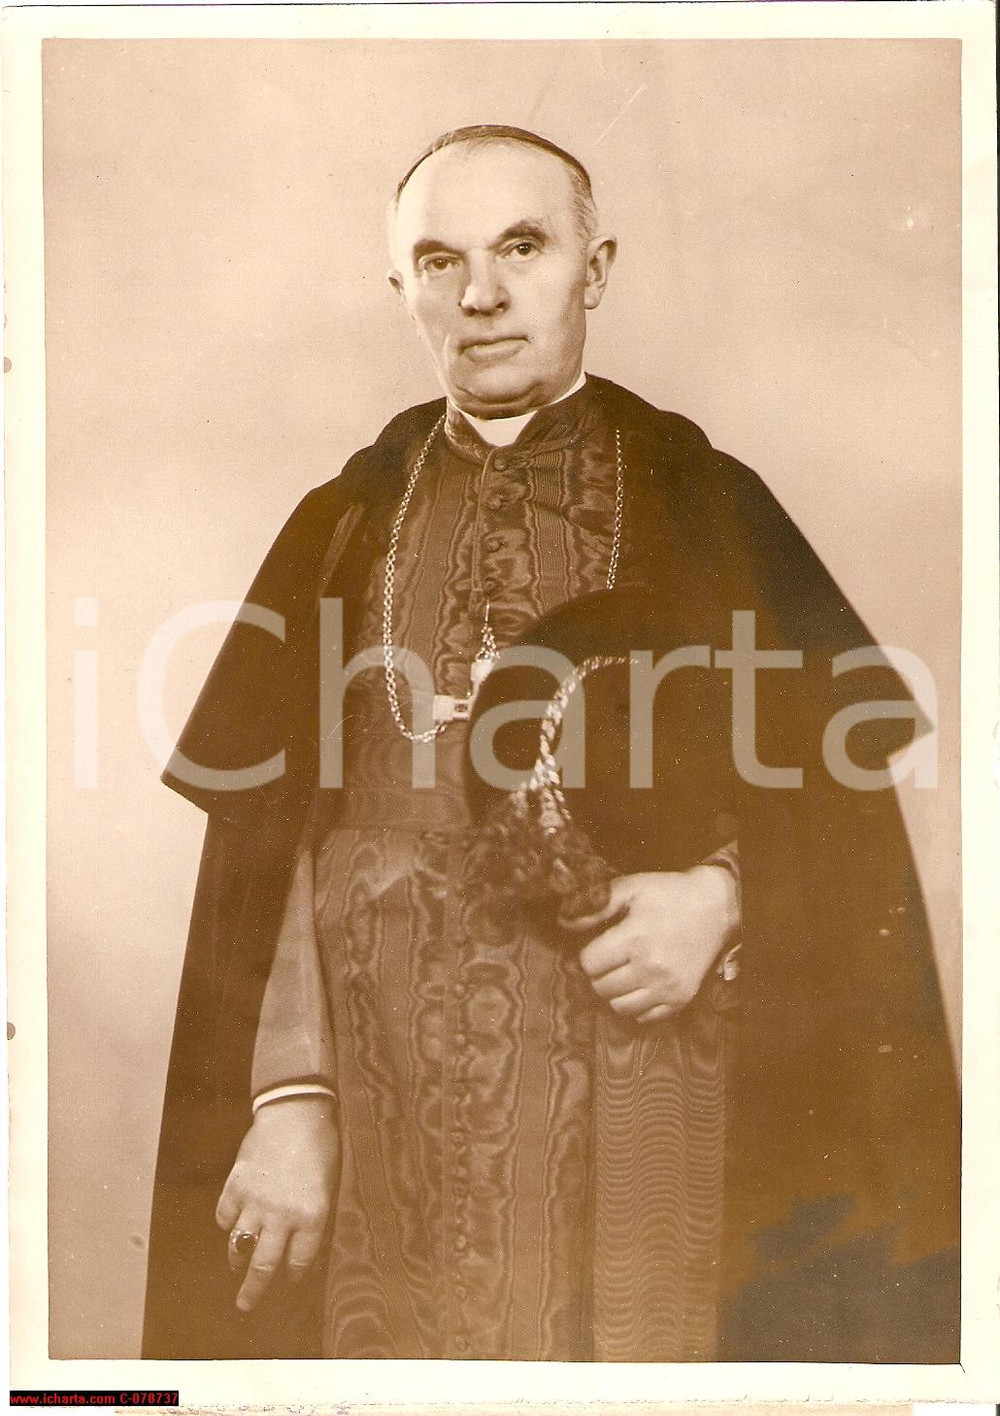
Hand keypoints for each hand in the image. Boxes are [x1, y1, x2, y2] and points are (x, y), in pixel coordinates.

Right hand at [215, 1096, 340, 1311]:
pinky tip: (231, 1225)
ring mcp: (256, 1201)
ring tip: (236, 1269)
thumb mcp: (329, 1185)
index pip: (300, 1263)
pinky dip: (226, 1223)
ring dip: (236, 1261)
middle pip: (264, 1266)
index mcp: (313, 1217)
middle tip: (246, 1305)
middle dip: (254, 1291)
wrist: (296, 1110)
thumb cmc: (320, 1146)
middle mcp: (283, 1215)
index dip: (293, 1276)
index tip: (289, 1283)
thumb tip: (298, 1245)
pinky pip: (224, 1216)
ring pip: (239, 1246)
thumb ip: (314, 1217)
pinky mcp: (236, 1185)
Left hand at [562, 867, 738, 1023]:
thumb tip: (564, 922)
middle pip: (601, 987)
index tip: (600, 945)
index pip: (589, 963)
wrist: (715, 907)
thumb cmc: (669, 894)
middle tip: (611, 958)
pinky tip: (641, 985)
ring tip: (624, 972)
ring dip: (615, 991)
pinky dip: (637, 1005)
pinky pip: (645, 1017)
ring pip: (619, 1007)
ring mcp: (668, 988)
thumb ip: (596, 907)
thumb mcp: (631, 888)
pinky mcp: (681, 999)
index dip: (589, 953)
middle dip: (600, 973)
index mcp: (636, 939)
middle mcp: (651, 968)